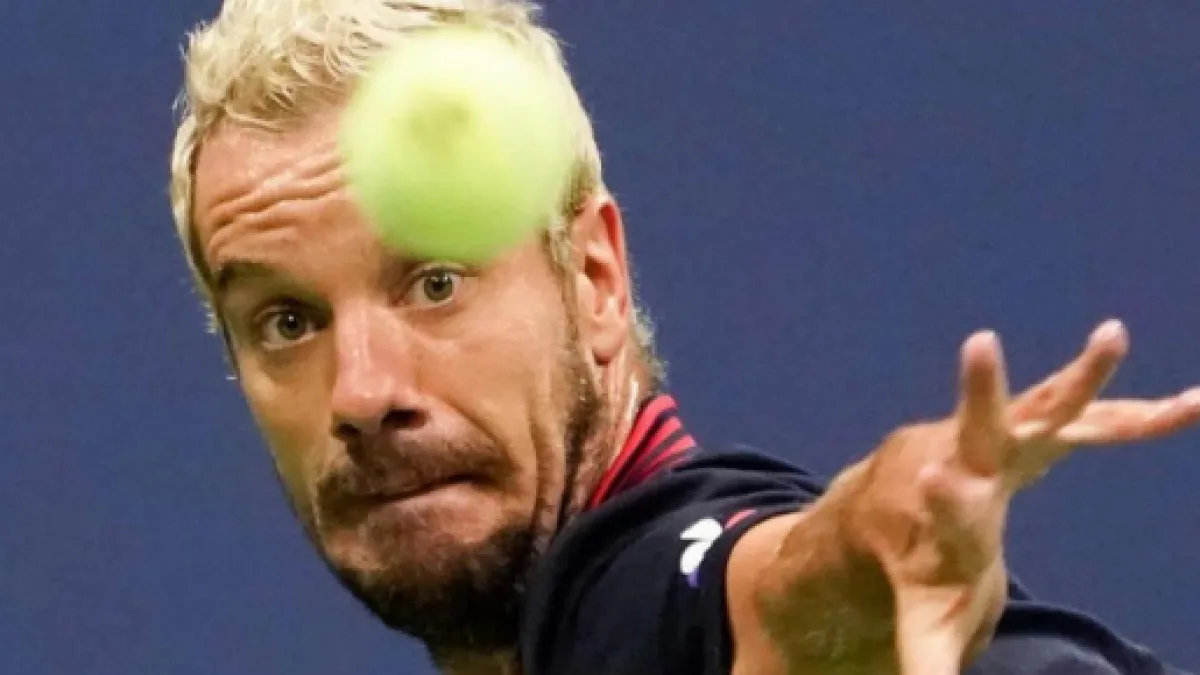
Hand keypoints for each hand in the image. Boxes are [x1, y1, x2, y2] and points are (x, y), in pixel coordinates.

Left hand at [834, 319, 1199, 673]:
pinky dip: (1141, 416)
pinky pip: (1093, 421)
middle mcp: (968, 461)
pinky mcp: (1036, 428)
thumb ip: (929, 664)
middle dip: (982, 389)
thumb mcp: (925, 622)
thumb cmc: (917, 566)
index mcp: (944, 511)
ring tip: (1113, 334)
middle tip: (978, 344)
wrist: (901, 501)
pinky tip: (1197, 405)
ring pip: (1046, 404)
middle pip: (979, 426)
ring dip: (1084, 376)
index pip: (945, 507)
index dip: (945, 500)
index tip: (935, 479)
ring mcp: (1003, 437)